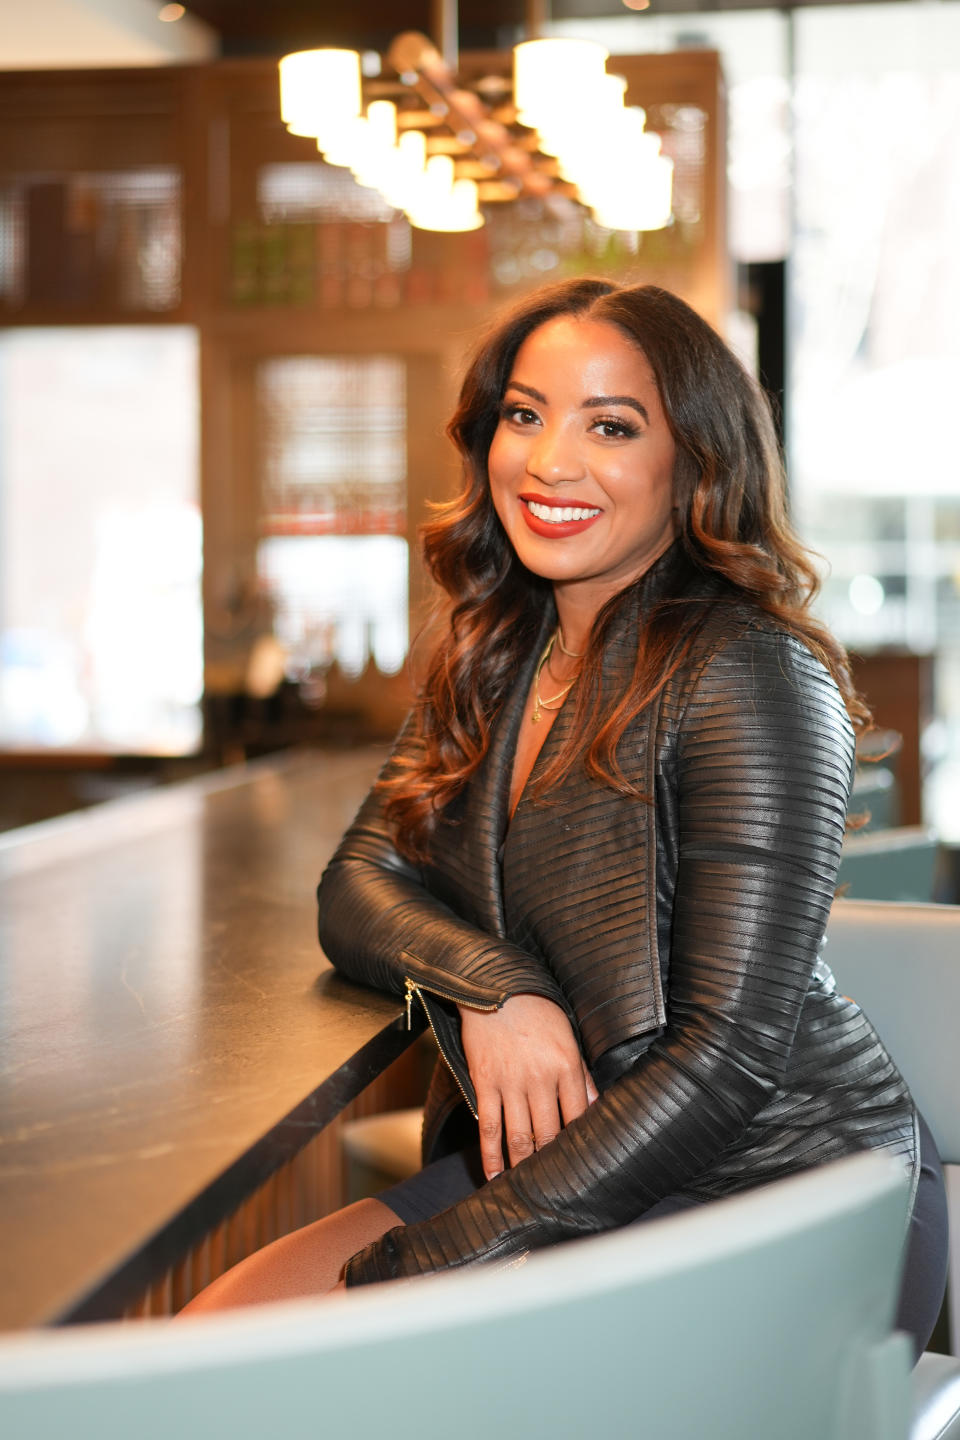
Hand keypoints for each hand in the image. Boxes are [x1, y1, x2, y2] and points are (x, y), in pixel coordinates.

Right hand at [458, 994, 598, 1180]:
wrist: (493, 987)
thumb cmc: (535, 1009)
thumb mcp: (567, 1035)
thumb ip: (580, 1074)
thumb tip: (595, 1106)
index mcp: (566, 1066)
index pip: (579, 1117)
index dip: (581, 1145)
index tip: (584, 1167)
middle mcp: (540, 1079)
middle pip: (550, 1133)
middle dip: (554, 1163)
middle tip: (558, 1187)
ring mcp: (510, 1083)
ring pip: (520, 1136)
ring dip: (525, 1167)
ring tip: (529, 1190)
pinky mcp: (485, 1084)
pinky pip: (489, 1127)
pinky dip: (491, 1156)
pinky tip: (494, 1176)